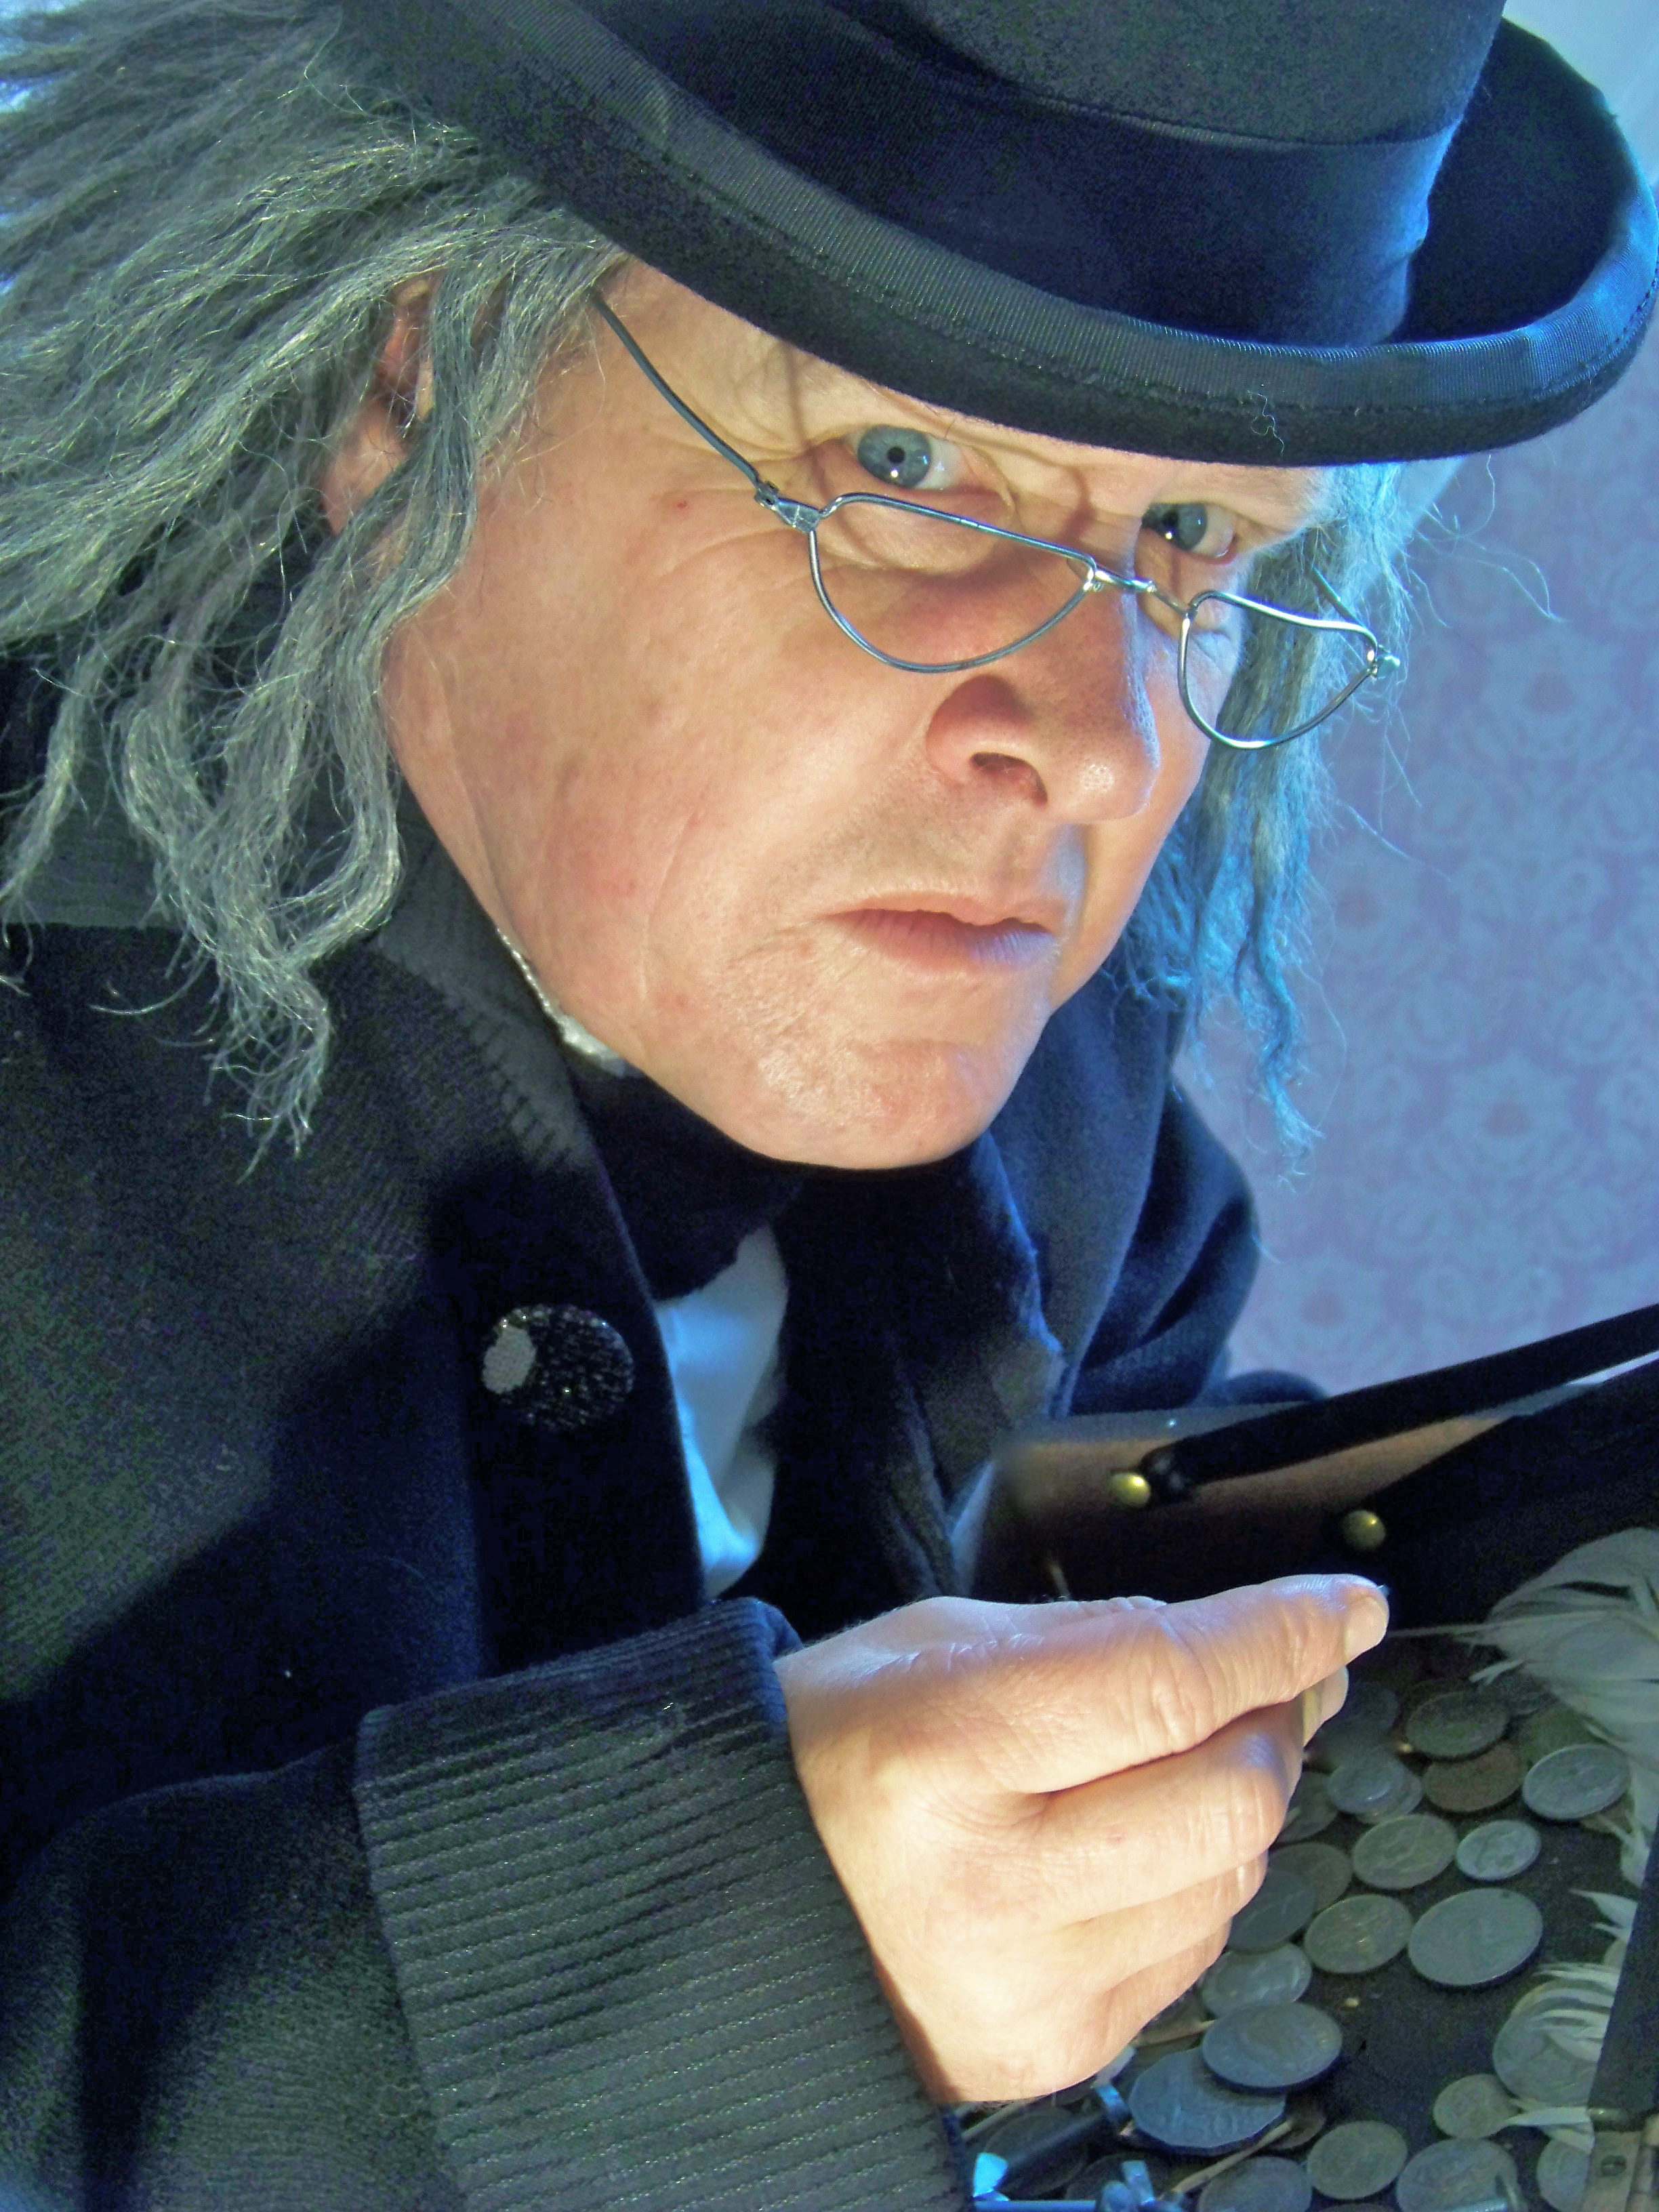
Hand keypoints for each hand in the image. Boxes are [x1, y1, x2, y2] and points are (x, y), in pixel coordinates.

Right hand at [774, 1573, 1386, 2100]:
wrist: (736, 1908)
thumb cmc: (834, 1750)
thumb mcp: (936, 1642)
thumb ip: (1093, 1642)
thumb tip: (1251, 1653)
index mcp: (943, 1749)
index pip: (1161, 1684)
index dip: (1274, 1638)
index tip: (1345, 1605)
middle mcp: (992, 1885)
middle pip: (1226, 1798)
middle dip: (1273, 1723)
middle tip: (1264, 1681)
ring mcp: (1030, 1986)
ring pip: (1232, 1882)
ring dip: (1241, 1804)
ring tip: (1185, 1758)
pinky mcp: (1055, 2051)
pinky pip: (1192, 1951)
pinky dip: (1195, 1883)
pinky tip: (1133, 1846)